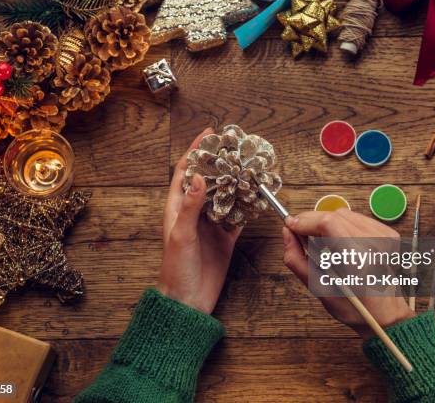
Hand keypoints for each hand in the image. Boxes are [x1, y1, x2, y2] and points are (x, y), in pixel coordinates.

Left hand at [157, 128, 241, 314]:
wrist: (187, 300)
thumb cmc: (176, 268)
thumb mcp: (181, 235)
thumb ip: (190, 207)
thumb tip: (199, 176)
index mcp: (177, 208)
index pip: (185, 171)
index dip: (195, 151)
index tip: (209, 134)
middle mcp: (195, 212)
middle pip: (209, 179)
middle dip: (221, 161)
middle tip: (236, 146)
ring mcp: (212, 224)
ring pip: (226, 196)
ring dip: (236, 182)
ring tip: (250, 166)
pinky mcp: (226, 238)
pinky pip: (239, 217)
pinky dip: (247, 207)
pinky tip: (257, 196)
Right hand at [282, 209, 414, 339]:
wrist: (385, 315)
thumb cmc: (354, 308)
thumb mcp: (318, 289)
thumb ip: (296, 259)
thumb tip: (287, 233)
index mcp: (358, 259)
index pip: (327, 222)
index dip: (305, 221)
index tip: (290, 225)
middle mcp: (374, 243)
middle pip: (334, 215)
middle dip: (312, 221)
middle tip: (301, 234)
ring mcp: (384, 237)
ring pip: (344, 213)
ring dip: (327, 222)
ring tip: (322, 243)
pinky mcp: (388, 234)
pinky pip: (357, 218)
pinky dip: (342, 225)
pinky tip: (339, 241)